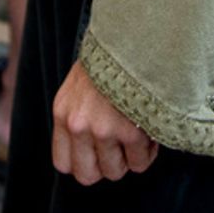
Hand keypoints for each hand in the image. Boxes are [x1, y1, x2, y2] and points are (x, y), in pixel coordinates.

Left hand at [51, 62, 158, 185]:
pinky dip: (147, 152)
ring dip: (129, 159)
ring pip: (116, 171)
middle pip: (88, 175)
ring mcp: (103, 130)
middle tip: (120, 148)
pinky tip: (149, 131)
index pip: (63, 164)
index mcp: (63, 113)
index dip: (84, 163)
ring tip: (137, 136)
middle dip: (106, 166)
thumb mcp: (79, 85)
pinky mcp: (130, 132)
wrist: (134, 37)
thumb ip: (78, 116)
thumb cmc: (111, 61)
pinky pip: (139, 162)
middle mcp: (78, 125)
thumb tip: (90, 152)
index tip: (98, 152)